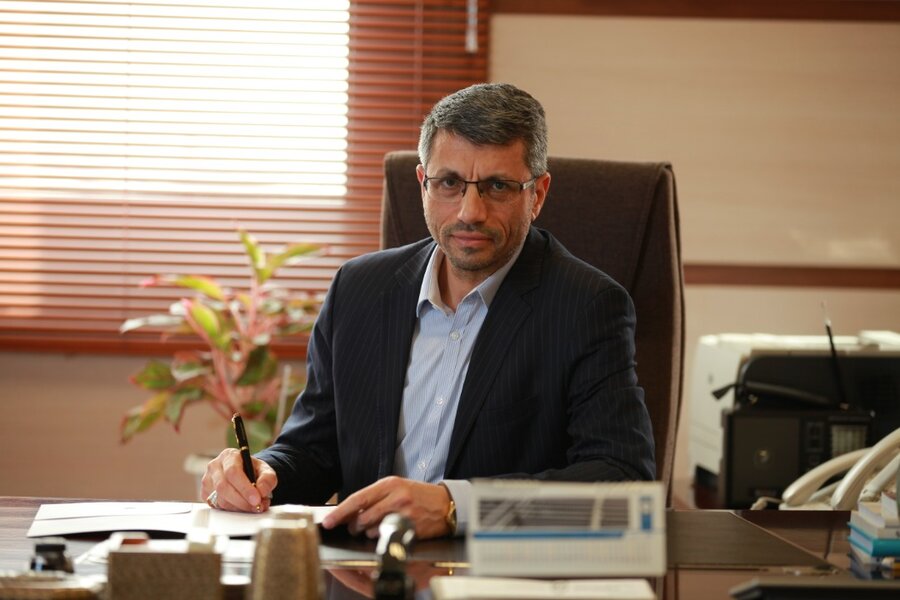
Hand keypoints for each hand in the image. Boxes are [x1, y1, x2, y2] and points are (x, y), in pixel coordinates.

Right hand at [200, 448, 276, 512]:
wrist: (245, 473)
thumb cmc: (253, 470)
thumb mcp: (265, 470)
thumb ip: (267, 479)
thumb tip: (261, 491)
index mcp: (229, 456)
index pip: (233, 472)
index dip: (244, 488)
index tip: (256, 499)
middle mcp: (215, 466)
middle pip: (223, 487)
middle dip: (242, 501)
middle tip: (256, 507)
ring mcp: (207, 480)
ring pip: (219, 499)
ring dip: (238, 507)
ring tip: (252, 506)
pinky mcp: (205, 493)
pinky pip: (216, 506)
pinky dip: (231, 510)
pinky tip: (241, 506)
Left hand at [321, 476, 450, 539]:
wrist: (446, 504)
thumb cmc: (419, 496)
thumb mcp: (396, 488)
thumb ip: (374, 497)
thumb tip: (349, 512)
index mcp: (389, 483)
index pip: (357, 498)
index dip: (340, 512)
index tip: (328, 521)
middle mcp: (396, 496)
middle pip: (362, 517)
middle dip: (354, 526)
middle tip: (355, 527)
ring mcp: (403, 513)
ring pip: (372, 530)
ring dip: (368, 533)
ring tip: (379, 526)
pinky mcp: (410, 528)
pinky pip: (386, 537)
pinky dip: (382, 538)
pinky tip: (389, 531)